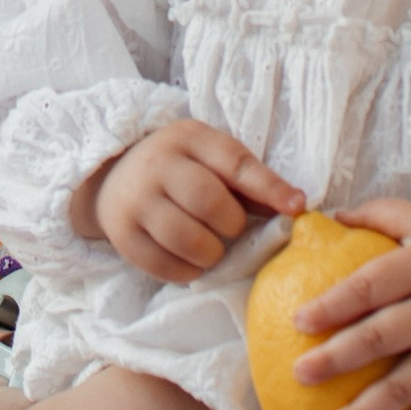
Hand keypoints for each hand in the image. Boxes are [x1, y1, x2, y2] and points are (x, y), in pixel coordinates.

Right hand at [76, 118, 303, 279]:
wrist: (114, 177)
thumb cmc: (180, 169)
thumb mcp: (211, 158)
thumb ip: (249, 180)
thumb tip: (294, 207)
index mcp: (188, 138)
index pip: (234, 162)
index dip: (268, 187)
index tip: (296, 208)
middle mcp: (157, 164)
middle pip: (209, 202)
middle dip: (232, 225)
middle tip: (231, 229)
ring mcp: (136, 200)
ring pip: (187, 239)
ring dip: (211, 253)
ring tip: (212, 248)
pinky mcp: (122, 235)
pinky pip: (165, 266)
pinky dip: (188, 271)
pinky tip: (190, 260)